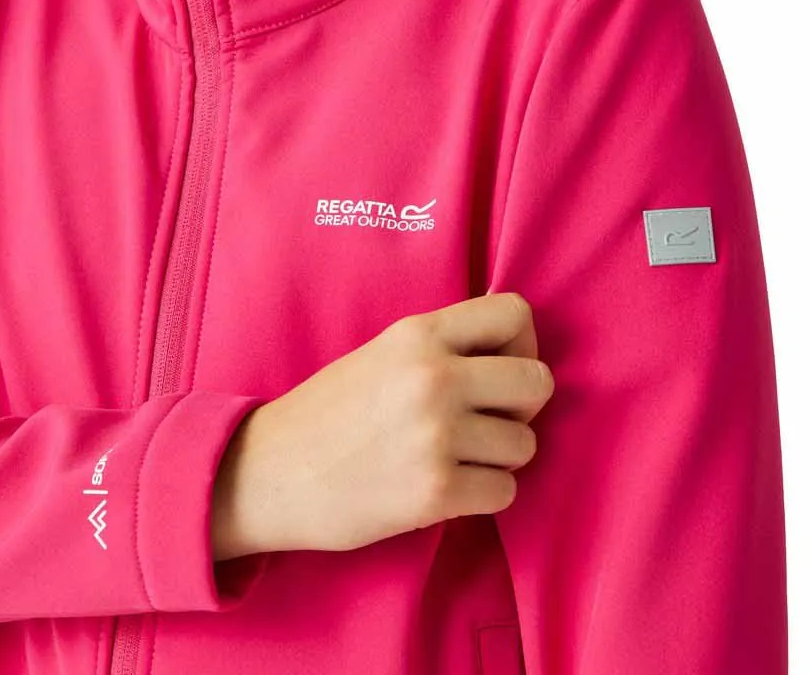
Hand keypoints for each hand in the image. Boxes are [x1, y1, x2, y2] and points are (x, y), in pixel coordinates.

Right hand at [217, 292, 552, 556]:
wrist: (271, 472)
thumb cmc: (328, 412)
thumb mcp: (382, 354)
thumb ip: (442, 346)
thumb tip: (513, 345)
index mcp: (418, 334)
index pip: (514, 314)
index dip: (520, 344)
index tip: (497, 370)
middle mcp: (434, 377)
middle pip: (537, 381)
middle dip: (520, 406)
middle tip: (486, 420)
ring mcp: (437, 435)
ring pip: (524, 442)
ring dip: (498, 456)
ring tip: (454, 456)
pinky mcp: (436, 491)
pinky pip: (505, 491)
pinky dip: (482, 494)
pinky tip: (446, 487)